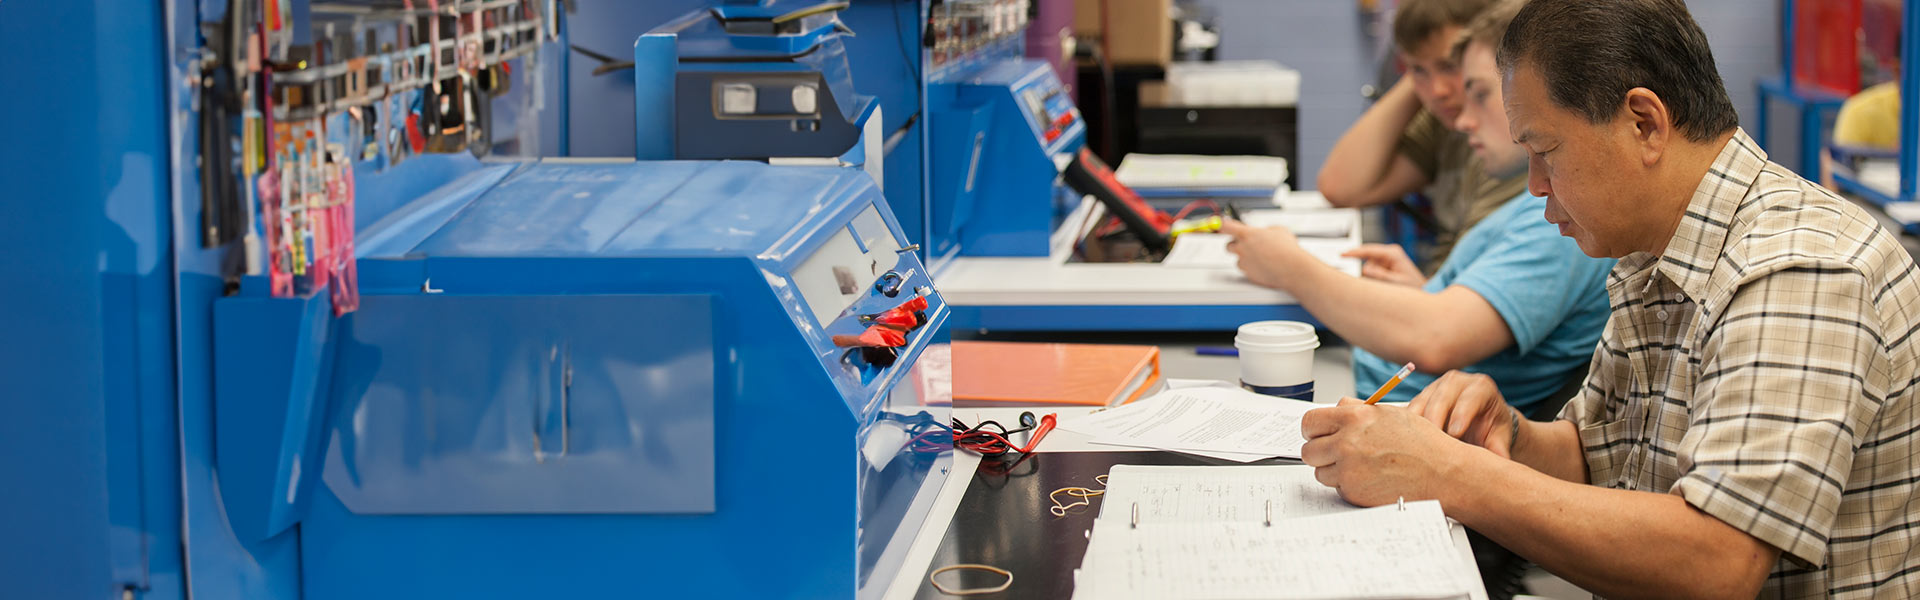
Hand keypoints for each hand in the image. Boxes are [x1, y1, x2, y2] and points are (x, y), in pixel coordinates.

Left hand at [1219, 219, 1308, 289]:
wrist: (1292, 268)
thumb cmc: (1287, 249)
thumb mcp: (1278, 230)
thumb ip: (1266, 230)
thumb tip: (1264, 233)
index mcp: (1247, 234)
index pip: (1226, 226)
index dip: (1222, 224)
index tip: (1220, 224)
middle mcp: (1242, 248)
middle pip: (1228, 245)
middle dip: (1235, 245)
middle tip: (1245, 245)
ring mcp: (1244, 262)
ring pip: (1238, 260)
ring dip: (1245, 258)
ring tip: (1261, 258)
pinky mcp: (1248, 274)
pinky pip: (1246, 270)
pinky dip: (1252, 269)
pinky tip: (1263, 267)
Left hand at [1298, 398, 1468, 505]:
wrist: (1443, 472)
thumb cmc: (1422, 443)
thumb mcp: (1389, 414)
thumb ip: (1358, 409)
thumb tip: (1337, 406)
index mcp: (1354, 417)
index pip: (1310, 422)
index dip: (1312, 430)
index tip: (1317, 435)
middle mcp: (1347, 442)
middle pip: (1309, 450)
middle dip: (1320, 453)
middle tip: (1335, 454)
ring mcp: (1349, 469)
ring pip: (1320, 472)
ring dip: (1334, 471)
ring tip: (1360, 467)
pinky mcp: (1354, 491)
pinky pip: (1337, 488)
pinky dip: (1348, 486)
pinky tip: (1370, 479)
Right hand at [1341, 244, 1425, 287]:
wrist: (1420, 288)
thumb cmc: (1412, 285)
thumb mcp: (1396, 283)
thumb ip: (1380, 276)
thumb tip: (1366, 269)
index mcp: (1393, 253)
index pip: (1369, 250)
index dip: (1354, 253)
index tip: (1342, 254)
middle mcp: (1389, 251)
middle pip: (1367, 257)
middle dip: (1369, 271)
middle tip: (1378, 281)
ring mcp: (1387, 256)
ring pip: (1368, 264)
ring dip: (1373, 275)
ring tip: (1386, 283)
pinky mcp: (1385, 261)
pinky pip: (1372, 268)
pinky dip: (1374, 275)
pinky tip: (1385, 280)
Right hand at [1404, 371, 1520, 458]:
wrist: (1480, 420)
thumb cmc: (1492, 429)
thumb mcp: (1499, 438)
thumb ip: (1500, 449)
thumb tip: (1501, 464)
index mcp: (1481, 387)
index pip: (1471, 398)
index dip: (1462, 414)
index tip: (1455, 433)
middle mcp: (1457, 381)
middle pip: (1442, 397)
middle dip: (1435, 420)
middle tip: (1431, 444)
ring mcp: (1436, 386)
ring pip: (1421, 402)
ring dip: (1416, 423)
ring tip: (1416, 445)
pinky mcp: (1421, 397)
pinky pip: (1409, 409)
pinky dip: (1406, 425)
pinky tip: (1406, 442)